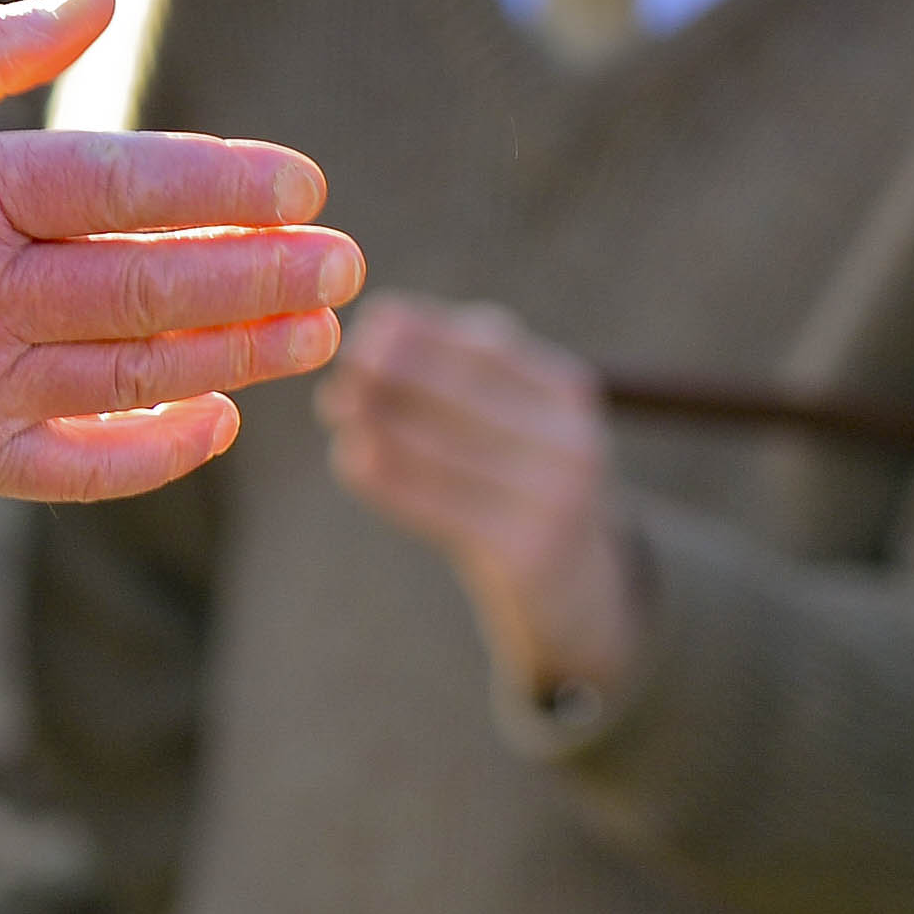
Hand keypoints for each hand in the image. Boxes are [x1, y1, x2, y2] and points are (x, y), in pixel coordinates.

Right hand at [0, 0, 361, 500]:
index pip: (120, 185)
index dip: (222, 185)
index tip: (304, 181)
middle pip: (147, 287)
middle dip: (262, 275)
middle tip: (348, 262)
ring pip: (131, 379)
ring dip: (238, 356)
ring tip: (321, 334)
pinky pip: (76, 468)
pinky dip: (155, 451)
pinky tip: (222, 419)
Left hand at [321, 295, 639, 702]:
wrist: (576, 589)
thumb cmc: (523, 481)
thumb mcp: (517, 418)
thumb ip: (463, 370)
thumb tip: (383, 325)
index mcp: (569, 392)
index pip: (489, 347)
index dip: (426, 332)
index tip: (371, 324)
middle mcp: (572, 441)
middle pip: (467, 394)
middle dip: (398, 375)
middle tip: (344, 369)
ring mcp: (554, 501)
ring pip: (446, 450)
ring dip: (383, 425)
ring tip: (337, 410)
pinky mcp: (524, 555)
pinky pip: (440, 507)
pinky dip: (390, 481)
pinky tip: (351, 460)